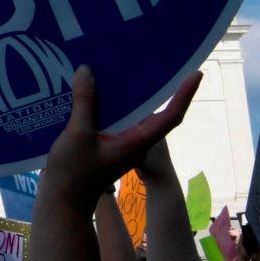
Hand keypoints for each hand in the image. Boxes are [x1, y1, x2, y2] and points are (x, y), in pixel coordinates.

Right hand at [41, 66, 197, 205]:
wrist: (62, 201)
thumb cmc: (74, 173)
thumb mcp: (77, 135)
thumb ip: (84, 102)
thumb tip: (86, 70)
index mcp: (137, 141)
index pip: (170, 116)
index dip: (184, 95)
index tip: (196, 75)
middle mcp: (134, 140)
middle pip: (152, 110)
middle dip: (155, 86)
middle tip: (153, 59)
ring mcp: (120, 142)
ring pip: (131, 113)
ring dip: (127, 93)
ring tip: (120, 66)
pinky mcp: (105, 142)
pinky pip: (113, 117)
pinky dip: (108, 102)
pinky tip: (92, 88)